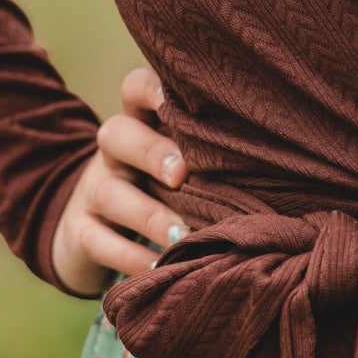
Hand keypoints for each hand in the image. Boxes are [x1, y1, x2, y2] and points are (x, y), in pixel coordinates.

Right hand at [51, 67, 188, 296]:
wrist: (92, 231)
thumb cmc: (162, 190)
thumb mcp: (180, 165)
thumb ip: (211, 155)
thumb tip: (277, 162)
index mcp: (141, 124)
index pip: (135, 88)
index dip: (152, 90)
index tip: (176, 101)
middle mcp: (113, 153)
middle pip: (117, 133)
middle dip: (151, 152)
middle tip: (182, 175)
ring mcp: (92, 190)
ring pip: (109, 192)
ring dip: (148, 214)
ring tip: (180, 235)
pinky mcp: (80, 231)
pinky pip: (98, 241)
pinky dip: (129, 257)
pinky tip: (158, 268)